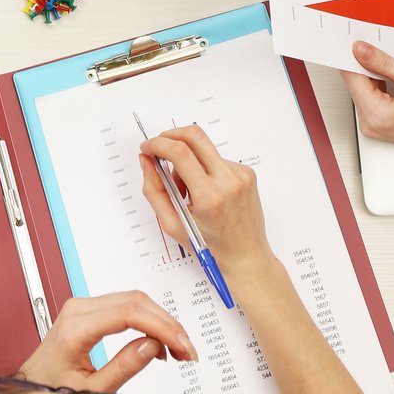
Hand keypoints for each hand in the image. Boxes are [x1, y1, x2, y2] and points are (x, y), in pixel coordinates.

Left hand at [17, 292, 196, 393]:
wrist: (31, 388)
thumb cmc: (52, 392)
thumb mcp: (91, 390)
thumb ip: (123, 368)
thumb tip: (152, 347)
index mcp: (76, 326)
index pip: (129, 313)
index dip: (162, 327)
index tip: (182, 346)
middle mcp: (79, 308)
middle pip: (134, 301)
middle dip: (167, 324)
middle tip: (187, 350)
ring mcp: (83, 306)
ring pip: (132, 300)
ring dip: (159, 321)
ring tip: (177, 350)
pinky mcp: (88, 311)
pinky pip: (124, 306)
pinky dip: (146, 320)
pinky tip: (158, 344)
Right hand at [139, 125, 275, 294]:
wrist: (247, 258)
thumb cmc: (211, 247)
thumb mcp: (173, 225)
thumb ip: (154, 190)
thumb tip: (146, 161)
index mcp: (209, 198)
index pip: (180, 153)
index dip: (158, 144)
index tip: (147, 148)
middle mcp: (228, 181)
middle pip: (194, 136)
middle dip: (170, 136)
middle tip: (159, 149)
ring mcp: (241, 175)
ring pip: (204, 148)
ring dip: (187, 158)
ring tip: (186, 188)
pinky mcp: (247, 173)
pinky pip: (217, 158)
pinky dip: (204, 168)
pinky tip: (204, 191)